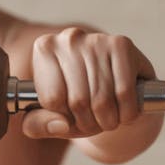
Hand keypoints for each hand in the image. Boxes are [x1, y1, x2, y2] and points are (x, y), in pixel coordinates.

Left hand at [22, 27, 156, 138]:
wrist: (115, 85)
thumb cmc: (75, 102)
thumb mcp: (47, 117)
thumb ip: (37, 125)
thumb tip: (60, 125)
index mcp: (44, 50)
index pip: (52, 100)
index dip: (65, 118)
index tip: (71, 118)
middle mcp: (67, 39)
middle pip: (78, 101)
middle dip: (89, 123)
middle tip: (95, 123)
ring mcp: (95, 39)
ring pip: (102, 100)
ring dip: (109, 121)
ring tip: (109, 119)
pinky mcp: (122, 44)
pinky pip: (124, 93)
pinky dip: (127, 112)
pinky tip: (125, 111)